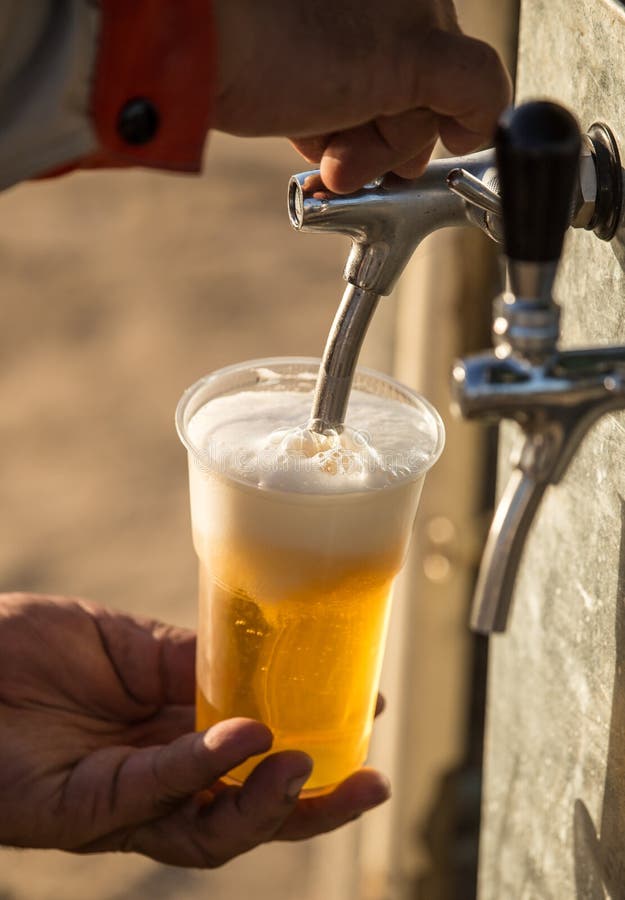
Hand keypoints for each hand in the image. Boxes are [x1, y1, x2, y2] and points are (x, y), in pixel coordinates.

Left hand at [0, 593, 388, 865]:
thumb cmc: (30, 648)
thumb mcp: (129, 643)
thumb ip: (190, 660)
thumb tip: (266, 658)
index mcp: (171, 737)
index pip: (254, 759)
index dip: (312, 746)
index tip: (368, 714)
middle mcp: (155, 780)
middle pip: (245, 813)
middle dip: (312, 806)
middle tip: (371, 782)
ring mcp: (120, 802)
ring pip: (209, 829)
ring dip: (267, 803)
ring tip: (309, 764)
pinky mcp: (80, 810)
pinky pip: (153, 794)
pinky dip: (203, 767)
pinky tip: (245, 737)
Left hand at [212, 0, 511, 191]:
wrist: (191, 46)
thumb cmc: (291, 36)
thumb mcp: (405, 58)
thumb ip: (468, 83)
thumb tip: (488, 117)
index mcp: (415, 0)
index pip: (461, 76)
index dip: (444, 124)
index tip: (427, 153)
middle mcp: (382, 9)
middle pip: (414, 101)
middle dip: (387, 142)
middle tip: (354, 158)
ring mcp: (338, 36)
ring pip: (371, 114)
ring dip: (354, 149)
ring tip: (326, 154)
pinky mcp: (300, 62)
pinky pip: (332, 112)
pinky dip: (325, 139)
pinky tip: (307, 139)